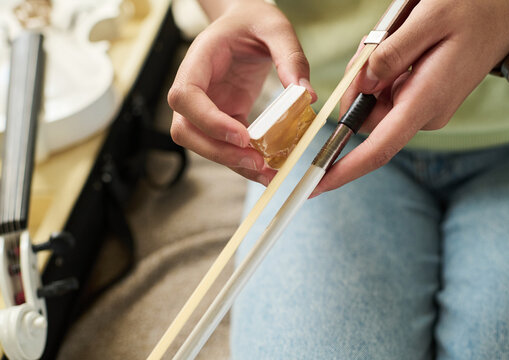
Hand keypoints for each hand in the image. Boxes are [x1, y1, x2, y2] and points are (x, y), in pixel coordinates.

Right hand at [168, 0, 315, 185]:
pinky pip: (226, 146)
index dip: (207, 120)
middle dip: (218, 151)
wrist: (245, 25)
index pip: (185, 96)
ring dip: (232, 163)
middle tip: (256, 162)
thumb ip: (290, 56)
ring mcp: (207, 107)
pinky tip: (268, 168)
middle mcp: (196, 88)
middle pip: (186, 130)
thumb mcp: (275, 27)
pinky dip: (244, 160)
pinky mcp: (224, 118)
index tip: (241, 135)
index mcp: (199, 61)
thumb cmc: (252, 21)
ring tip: (267, 173)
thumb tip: (305, 95)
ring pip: (203, 145)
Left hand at [314, 0, 508, 195]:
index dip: (344, 169)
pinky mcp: (423, 100)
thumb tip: (361, 85)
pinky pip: (387, 93)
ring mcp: (424, 109)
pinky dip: (381, 73)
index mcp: (425, 101)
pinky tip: (399, 47)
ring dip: (370, 75)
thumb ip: (390, 54)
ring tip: (395, 39)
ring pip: (373, 102)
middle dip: (356, 88)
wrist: (506, 13)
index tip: (317, 184)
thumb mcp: (428, 19)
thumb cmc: (474, 10)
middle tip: (373, 45)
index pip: (378, 149)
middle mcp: (424, 114)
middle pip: (366, 116)